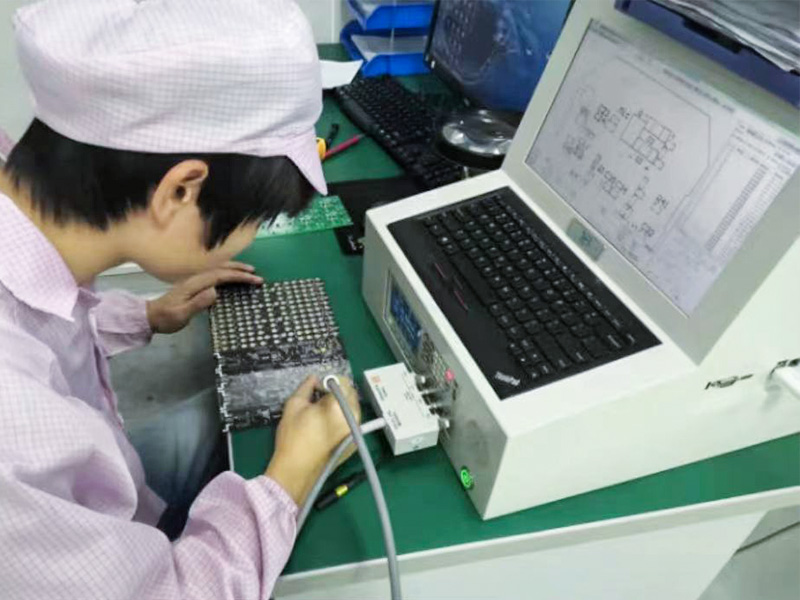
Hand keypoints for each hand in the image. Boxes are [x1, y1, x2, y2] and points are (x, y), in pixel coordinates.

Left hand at [146, 262, 262, 333]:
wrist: (151, 316)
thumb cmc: (167, 318)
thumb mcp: (182, 314)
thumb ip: (198, 302)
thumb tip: (215, 291)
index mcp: (195, 283)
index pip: (221, 275)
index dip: (239, 276)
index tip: (254, 279)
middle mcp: (196, 278)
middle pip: (221, 269)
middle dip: (240, 271)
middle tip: (257, 275)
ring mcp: (195, 280)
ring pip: (218, 270)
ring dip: (234, 269)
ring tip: (248, 272)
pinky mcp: (195, 285)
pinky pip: (215, 275)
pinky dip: (226, 273)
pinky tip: (231, 277)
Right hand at [266, 375, 360, 506]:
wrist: (296, 470)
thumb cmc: (293, 437)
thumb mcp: (294, 405)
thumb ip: (306, 387)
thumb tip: (314, 378)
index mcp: (339, 406)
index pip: (342, 382)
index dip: (328, 381)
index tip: (317, 388)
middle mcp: (353, 417)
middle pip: (350, 394)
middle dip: (337, 392)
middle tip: (319, 399)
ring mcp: (355, 431)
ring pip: (352, 408)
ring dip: (341, 404)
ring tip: (323, 412)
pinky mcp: (354, 442)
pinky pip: (352, 421)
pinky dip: (343, 418)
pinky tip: (328, 425)